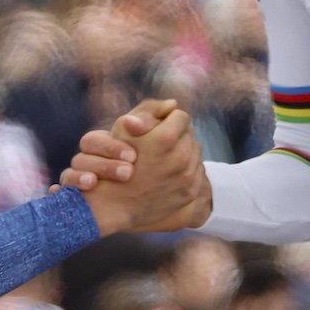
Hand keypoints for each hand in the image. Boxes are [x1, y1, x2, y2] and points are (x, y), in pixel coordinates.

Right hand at [59, 100, 210, 234]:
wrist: (113, 205)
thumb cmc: (112, 162)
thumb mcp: (122, 129)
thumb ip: (148, 110)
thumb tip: (173, 104)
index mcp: (166, 138)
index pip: (180, 116)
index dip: (167, 119)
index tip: (158, 127)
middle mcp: (181, 157)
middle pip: (190, 133)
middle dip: (177, 135)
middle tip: (161, 142)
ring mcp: (187, 177)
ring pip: (195, 151)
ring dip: (183, 151)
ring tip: (165, 157)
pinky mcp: (190, 192)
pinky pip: (197, 171)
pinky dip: (186, 169)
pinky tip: (169, 172)